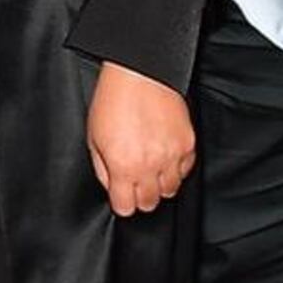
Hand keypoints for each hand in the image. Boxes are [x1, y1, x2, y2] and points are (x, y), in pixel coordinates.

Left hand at [86, 62, 195, 216]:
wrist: (140, 74)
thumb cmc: (113, 100)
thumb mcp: (94, 138)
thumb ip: (103, 169)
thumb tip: (113, 187)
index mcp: (123, 166)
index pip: (126, 207)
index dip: (122, 202)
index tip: (121, 195)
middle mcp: (150, 165)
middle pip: (150, 203)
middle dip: (140, 195)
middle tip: (135, 181)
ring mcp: (172, 155)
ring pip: (171, 190)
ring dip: (159, 183)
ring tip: (150, 167)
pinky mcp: (188, 144)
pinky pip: (185, 170)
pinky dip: (176, 168)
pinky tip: (165, 155)